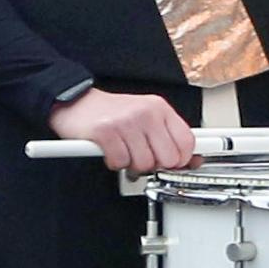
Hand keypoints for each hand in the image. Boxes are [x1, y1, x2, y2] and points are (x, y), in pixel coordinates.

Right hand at [56, 88, 195, 173]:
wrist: (77, 102)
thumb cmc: (112, 113)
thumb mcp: (146, 117)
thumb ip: (168, 137)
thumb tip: (191, 161)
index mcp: (160, 108)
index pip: (187, 142)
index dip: (181, 160)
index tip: (172, 164)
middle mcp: (146, 113)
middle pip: (168, 158)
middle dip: (155, 166)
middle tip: (143, 159)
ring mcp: (126, 122)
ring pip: (144, 164)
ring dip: (132, 165)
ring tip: (125, 153)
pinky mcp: (105, 132)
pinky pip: (120, 162)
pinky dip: (115, 163)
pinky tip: (111, 151)